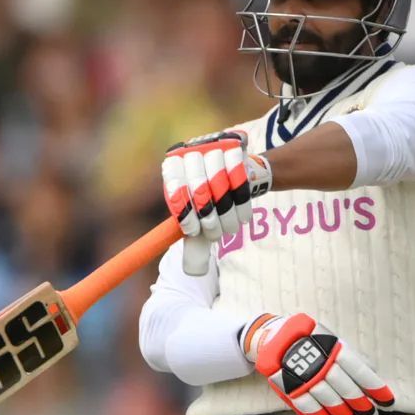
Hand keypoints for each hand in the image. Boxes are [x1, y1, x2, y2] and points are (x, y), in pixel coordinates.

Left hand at [162, 131, 272, 276]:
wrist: (240, 177)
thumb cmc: (215, 203)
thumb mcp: (200, 220)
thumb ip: (194, 239)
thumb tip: (193, 269)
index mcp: (172, 169)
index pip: (175, 188)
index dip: (184, 212)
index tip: (193, 231)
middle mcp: (188, 153)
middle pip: (199, 186)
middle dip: (209, 216)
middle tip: (215, 235)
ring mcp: (210, 146)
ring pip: (221, 182)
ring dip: (227, 212)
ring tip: (229, 229)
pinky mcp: (232, 146)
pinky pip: (239, 176)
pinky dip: (242, 202)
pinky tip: (242, 217)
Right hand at [243, 311, 393, 414]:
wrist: (277, 338)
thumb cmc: (313, 341)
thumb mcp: (332, 340)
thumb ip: (350, 356)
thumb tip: (373, 372)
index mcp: (334, 349)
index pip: (360, 372)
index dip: (375, 388)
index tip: (388, 402)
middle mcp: (321, 363)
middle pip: (346, 389)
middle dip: (361, 405)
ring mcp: (305, 377)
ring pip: (329, 401)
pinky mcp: (290, 388)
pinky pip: (308, 408)